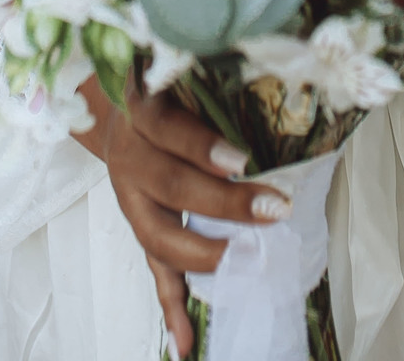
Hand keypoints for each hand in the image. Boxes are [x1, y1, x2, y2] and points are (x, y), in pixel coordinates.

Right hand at [75, 72, 289, 357]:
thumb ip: (215, 80)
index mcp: (141, 108)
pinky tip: (186, 342)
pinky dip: (171, 307)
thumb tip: (286, 79)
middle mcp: (129, 154)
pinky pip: (153, 271)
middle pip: (169, 185)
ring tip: (242, 263)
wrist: (117, 103)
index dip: (200, 146)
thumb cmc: (168, 84)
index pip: (164, 127)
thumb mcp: (181, 70)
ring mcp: (131, 197)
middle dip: (223, 204)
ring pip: (158, 235)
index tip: (242, 160)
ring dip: (203, 254)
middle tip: (274, 210)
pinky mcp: (139, 226)